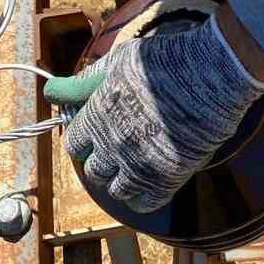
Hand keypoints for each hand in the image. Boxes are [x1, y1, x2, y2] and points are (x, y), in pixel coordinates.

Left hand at [44, 19, 261, 213]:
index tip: (101, 129)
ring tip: (140, 158)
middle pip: (93, 168)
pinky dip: (143, 195)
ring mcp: (140, 164)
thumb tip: (50, 91)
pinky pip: (143, 202)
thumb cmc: (165, 61)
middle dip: (103, 157)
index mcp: (97, 116)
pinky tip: (152, 175)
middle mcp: (113, 145)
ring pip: (116, 189)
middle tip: (123, 141)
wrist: (213, 71)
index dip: (87, 136)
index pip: (75, 143)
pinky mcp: (167, 177)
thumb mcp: (118, 62)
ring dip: (123, 177)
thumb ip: (83, 82)